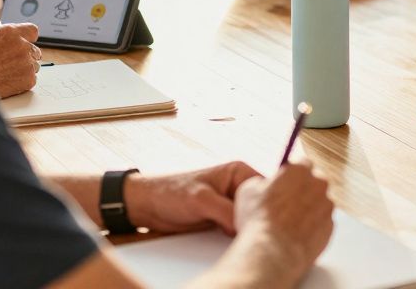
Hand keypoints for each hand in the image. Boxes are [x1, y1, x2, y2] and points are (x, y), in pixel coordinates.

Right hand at [0, 23, 41, 98]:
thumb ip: (0, 37)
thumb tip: (8, 36)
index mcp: (10, 32)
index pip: (32, 31)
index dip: (29, 38)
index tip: (27, 42)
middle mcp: (21, 45)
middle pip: (34, 50)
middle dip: (25, 56)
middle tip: (10, 63)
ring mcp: (27, 62)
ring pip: (34, 65)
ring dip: (25, 69)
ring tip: (5, 73)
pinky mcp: (29, 78)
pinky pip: (31, 78)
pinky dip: (23, 81)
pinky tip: (7, 81)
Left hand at [124, 161, 260, 234]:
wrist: (147, 206)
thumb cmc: (171, 193)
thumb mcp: (201, 200)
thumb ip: (226, 212)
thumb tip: (245, 227)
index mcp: (239, 172)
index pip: (265, 188)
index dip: (268, 205)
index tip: (264, 221)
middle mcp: (238, 187)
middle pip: (260, 205)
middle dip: (258, 219)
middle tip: (254, 233)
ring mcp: (231, 204)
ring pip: (250, 219)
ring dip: (247, 229)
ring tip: (244, 238)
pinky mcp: (223, 219)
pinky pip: (238, 229)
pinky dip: (238, 237)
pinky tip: (236, 243)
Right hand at [233, 160, 333, 276]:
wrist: (271, 251)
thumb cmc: (258, 219)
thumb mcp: (248, 190)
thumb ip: (262, 181)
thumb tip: (266, 184)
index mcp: (300, 171)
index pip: (302, 163)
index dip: (293, 174)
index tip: (285, 182)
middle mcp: (319, 185)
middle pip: (315, 182)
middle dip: (304, 190)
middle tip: (287, 204)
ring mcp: (327, 206)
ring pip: (319, 203)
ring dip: (308, 209)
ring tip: (289, 224)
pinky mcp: (330, 227)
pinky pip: (321, 223)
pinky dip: (312, 227)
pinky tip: (296, 235)